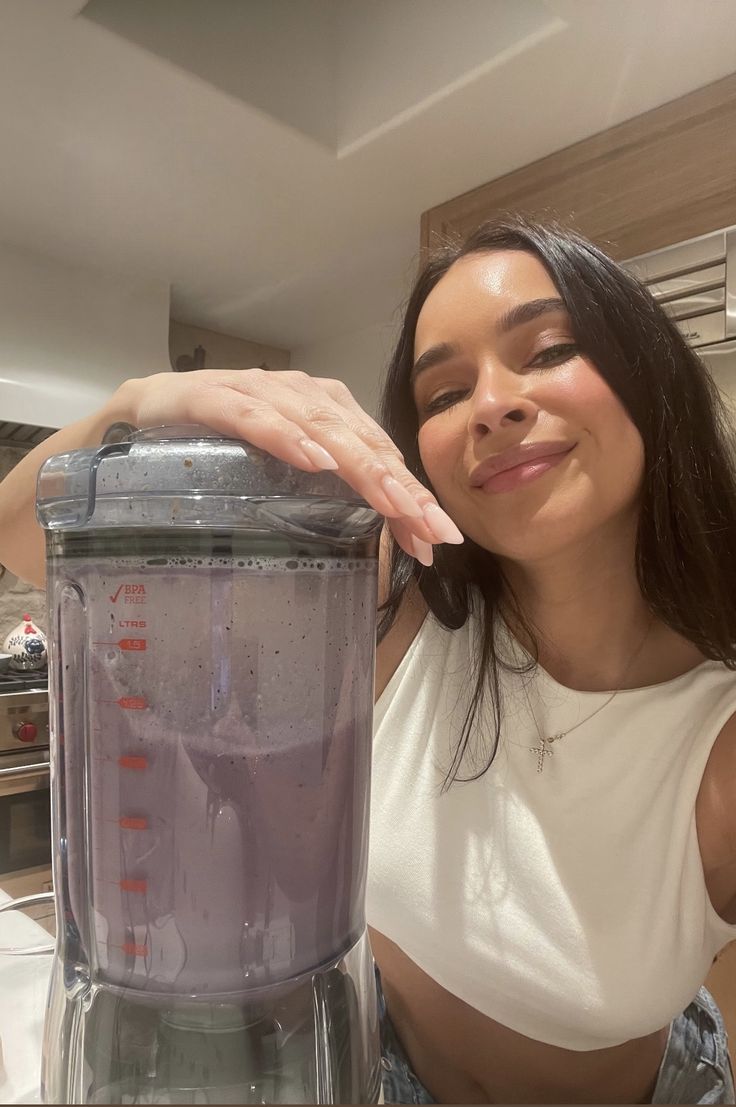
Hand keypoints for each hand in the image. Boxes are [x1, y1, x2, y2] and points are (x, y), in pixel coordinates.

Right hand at [119, 369, 462, 563]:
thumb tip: (383, 532)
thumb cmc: (220, 443)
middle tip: (433, 529)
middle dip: (402, 488)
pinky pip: (256, 417)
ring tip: (392, 503)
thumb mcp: (282, 468)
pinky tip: (313, 461)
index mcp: (324, 407)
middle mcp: (300, 392)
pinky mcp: (213, 397)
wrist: (142, 413)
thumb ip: (326, 486)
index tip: (439, 538)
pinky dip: (285, 437)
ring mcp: (258, 391)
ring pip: (320, 429)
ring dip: (360, 466)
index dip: (411, 494)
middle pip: (362, 442)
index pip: (379, 452)